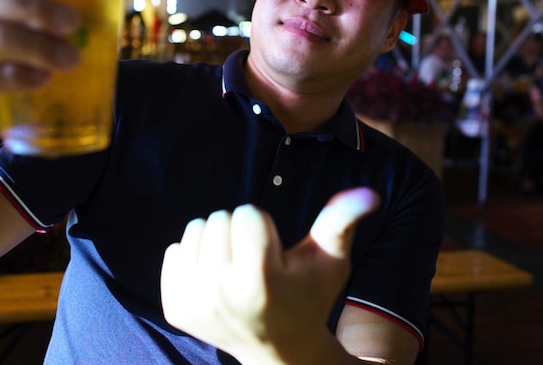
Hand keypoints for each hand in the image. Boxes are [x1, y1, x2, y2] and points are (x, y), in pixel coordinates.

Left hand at [160, 188, 379, 363]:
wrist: (277, 349)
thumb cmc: (307, 295)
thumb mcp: (329, 261)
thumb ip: (341, 223)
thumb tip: (368, 193)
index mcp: (258, 280)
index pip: (246, 213)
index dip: (263, 226)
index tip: (273, 254)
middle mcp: (220, 294)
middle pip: (219, 218)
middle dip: (238, 231)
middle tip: (254, 262)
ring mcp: (193, 303)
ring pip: (196, 229)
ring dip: (216, 241)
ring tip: (235, 269)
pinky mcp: (174, 308)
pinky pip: (175, 250)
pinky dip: (194, 258)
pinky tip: (215, 281)